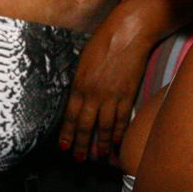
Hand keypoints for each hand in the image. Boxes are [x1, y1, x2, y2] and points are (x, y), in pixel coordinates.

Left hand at [59, 20, 153, 162]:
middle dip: (81, 144)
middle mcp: (93, 93)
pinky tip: (117, 143)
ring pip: (104, 127)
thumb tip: (77, 98)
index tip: (64, 147)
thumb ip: (80, 81)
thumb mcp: (83, 61)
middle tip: (79, 159)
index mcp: (79, 84)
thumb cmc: (104, 40)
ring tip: (99, 156)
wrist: (128, 32)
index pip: (70, 116)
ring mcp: (112, 96)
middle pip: (85, 125)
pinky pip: (122, 119)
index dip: (66, 134)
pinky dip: (119, 133)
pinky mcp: (128, 95)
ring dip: (100, 144)